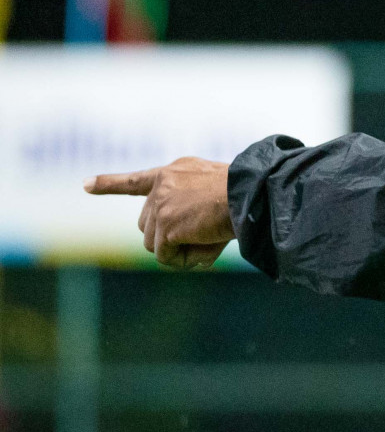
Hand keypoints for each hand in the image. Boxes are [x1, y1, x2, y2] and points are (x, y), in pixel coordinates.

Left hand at [84, 157, 234, 268]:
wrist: (252, 195)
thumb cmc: (246, 197)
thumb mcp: (214, 194)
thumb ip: (190, 210)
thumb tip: (172, 249)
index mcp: (176, 172)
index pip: (138, 180)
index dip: (110, 183)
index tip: (85, 185)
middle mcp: (163, 184)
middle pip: (148, 225)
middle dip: (169, 238)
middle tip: (202, 239)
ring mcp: (161, 204)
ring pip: (154, 243)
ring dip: (177, 250)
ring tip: (208, 241)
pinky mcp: (165, 224)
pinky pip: (167, 256)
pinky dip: (185, 259)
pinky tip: (206, 247)